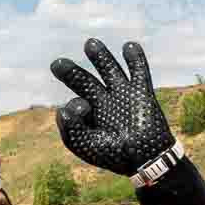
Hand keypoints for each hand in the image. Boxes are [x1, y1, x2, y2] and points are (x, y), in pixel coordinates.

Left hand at [50, 37, 176, 178]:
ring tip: (90, 44)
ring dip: (100, 57)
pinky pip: (139, 71)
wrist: (147, 160)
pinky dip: (135, 58)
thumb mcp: (87, 146)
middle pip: (84, 81)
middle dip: (71, 72)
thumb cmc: (115, 155)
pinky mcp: (142, 92)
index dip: (74, 107)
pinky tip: (129, 46)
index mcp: (89, 115)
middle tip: (57, 64)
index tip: (82, 113)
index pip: (74, 104)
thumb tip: (63, 108)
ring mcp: (123, 94)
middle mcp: (103, 101)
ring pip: (109, 70)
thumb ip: (71, 129)